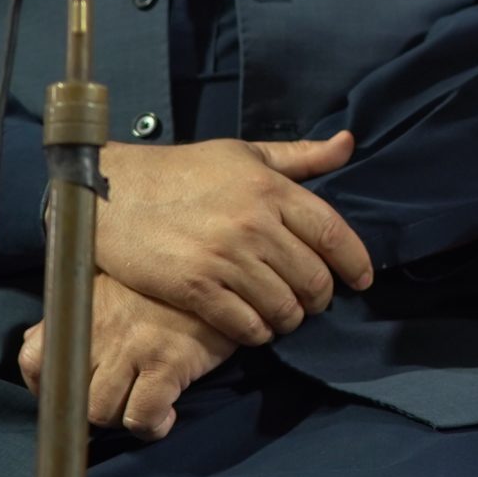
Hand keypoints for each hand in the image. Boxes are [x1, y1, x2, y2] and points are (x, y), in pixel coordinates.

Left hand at [19, 273, 233, 440]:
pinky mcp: (167, 362)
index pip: (33, 358)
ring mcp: (132, 346)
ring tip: (143, 407)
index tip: (73, 391)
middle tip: (121, 399)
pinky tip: (168, 413)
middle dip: (93, 406)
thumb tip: (44, 337)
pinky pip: (142, 417)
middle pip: (70, 394)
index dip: (46, 385)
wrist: (224, 266)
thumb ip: (82, 309)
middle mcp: (99, 327)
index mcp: (84, 307)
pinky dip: (153, 425)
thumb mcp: (118, 280)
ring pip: (101, 412)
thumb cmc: (172, 280)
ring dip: (122, 418)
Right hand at [94, 132, 374, 347]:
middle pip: (313, 277)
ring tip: (284, 315)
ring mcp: (225, 258)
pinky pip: (244, 324)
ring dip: (290, 318)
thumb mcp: (244, 154)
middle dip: (321, 297)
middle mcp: (254, 224)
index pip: (331, 232)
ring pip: (282, 306)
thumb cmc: (183, 171)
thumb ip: (300, 156)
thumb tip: (349, 143)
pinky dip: (257, 333)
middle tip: (315, 302)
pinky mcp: (195, 287)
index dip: (354, 261)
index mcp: (271, 189)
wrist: (114, 192)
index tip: (363, 280)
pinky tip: (254, 328)